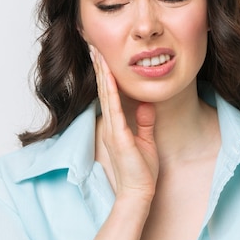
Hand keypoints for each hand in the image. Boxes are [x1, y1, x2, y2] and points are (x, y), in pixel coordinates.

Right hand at [90, 45, 158, 202]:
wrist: (138, 192)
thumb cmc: (141, 171)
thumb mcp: (146, 141)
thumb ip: (144, 122)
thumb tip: (145, 105)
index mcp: (115, 125)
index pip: (108, 94)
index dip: (105, 74)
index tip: (101, 56)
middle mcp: (110, 125)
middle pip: (103, 90)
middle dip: (99, 68)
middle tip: (93, 47)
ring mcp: (112, 130)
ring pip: (106, 95)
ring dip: (102, 74)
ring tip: (98, 54)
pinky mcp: (119, 136)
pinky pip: (114, 110)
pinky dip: (111, 92)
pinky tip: (109, 78)